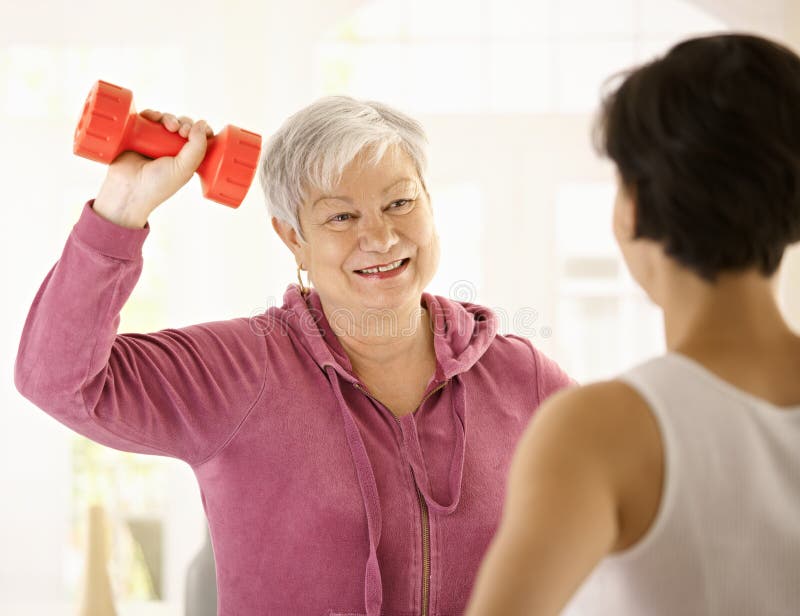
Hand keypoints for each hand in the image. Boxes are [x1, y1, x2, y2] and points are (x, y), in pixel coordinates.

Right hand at [93, 111, 214, 227]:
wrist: (127, 188)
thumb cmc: (157, 185)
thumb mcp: (184, 169)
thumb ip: (197, 148)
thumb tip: (202, 124)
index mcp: (185, 159)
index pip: (198, 139)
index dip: (201, 131)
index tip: (200, 132)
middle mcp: (170, 149)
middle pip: (183, 125)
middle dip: (185, 123)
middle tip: (181, 131)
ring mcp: (154, 141)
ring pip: (166, 120)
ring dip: (169, 118)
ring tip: (169, 126)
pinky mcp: (137, 133)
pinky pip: (147, 117)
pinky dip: (152, 114)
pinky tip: (153, 118)